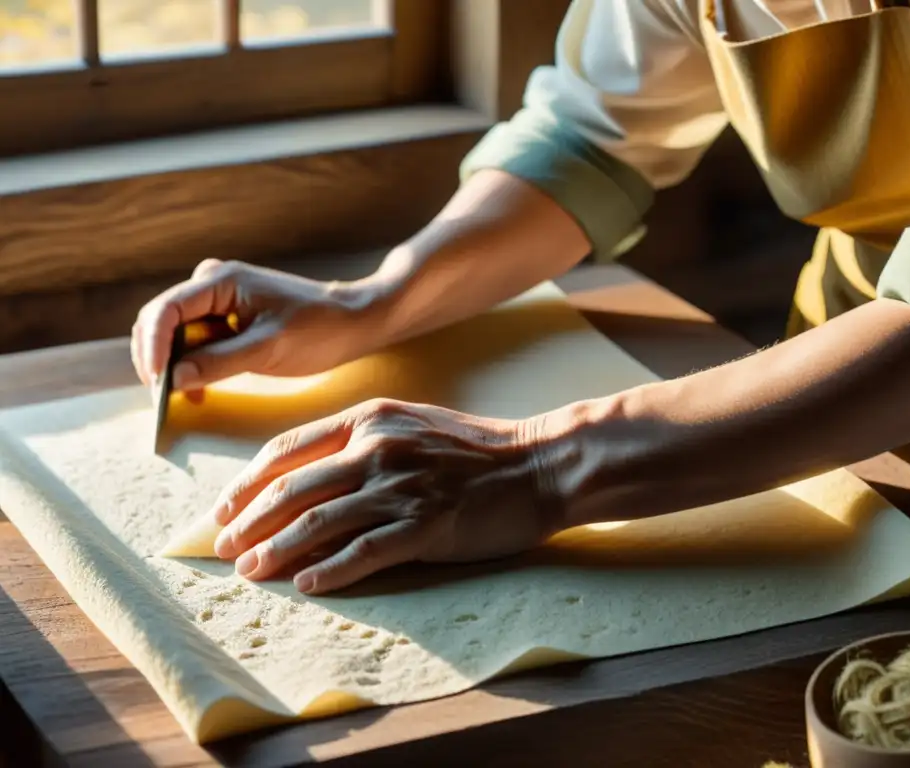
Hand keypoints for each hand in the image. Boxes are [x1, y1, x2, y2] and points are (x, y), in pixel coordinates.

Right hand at [131, 259, 378, 392]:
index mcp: (219, 281)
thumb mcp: (269, 349)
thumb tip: (174, 378)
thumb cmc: (318, 329)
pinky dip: (190, 366)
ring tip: (180, 399)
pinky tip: (196, 392)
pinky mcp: (225, 320)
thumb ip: (219, 362)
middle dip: (156, 359)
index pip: (165, 311)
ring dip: (171, 366)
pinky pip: (194, 342)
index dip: (153, 347)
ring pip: (174, 334)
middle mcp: (210, 285)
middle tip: (163, 399)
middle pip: (160, 321)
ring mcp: (216, 302)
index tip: (157, 381)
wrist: (352, 322)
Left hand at [210, 398, 561, 592]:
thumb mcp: (412, 424)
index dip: (247, 483)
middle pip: (292, 490)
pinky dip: (329, 571)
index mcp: (369, 419)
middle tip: (224, 550)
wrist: (540, 464)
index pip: (288, 450)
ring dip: (276, 552)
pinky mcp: (426, 524)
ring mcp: (402, 486)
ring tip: (251, 573)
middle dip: (249, 523)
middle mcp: (377, 447)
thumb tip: (308, 479)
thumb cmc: (477, 449)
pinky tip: (306, 585)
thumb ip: (361, 442)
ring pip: (318, 523)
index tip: (225, 510)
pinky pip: (364, 552)